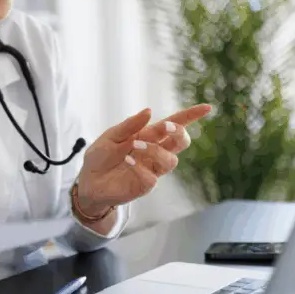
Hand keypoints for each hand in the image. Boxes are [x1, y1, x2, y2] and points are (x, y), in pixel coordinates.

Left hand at [75, 105, 211, 215]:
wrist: (88, 180)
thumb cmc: (101, 156)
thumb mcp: (112, 135)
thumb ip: (130, 125)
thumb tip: (150, 111)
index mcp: (150, 136)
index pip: (175, 124)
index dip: (191, 116)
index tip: (207, 108)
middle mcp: (155, 152)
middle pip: (181, 142)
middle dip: (179, 132)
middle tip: (165, 127)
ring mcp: (152, 169)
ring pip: (171, 161)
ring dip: (155, 150)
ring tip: (134, 145)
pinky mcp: (144, 185)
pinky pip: (151, 177)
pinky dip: (139, 166)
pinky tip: (127, 161)